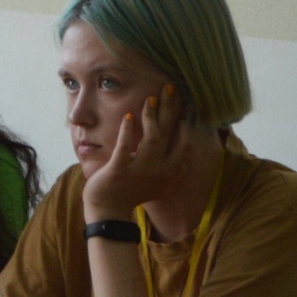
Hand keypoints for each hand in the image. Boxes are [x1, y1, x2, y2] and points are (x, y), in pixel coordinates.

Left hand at [83, 83, 198, 220]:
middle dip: (171, 109)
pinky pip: (125, 148)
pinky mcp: (119, 171)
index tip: (186, 101)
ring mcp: (140, 171)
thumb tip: (183, 140)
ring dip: (151, 116)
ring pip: (151, 138)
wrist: (109, 210)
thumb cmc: (132, 190)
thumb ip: (170, 162)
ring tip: (151, 98)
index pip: (185, 142)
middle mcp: (159, 170)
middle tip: (171, 87)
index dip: (186, 121)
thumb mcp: (159, 179)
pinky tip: (129, 117)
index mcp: (170, 171)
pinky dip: (127, 131)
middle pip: (169, 133)